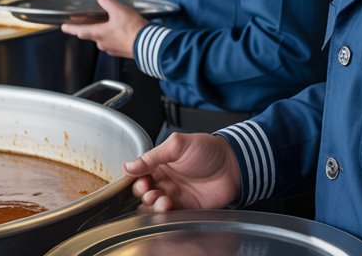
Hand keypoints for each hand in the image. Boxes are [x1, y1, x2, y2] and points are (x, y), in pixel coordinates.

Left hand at [60, 0, 146, 57]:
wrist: (149, 44)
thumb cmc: (133, 30)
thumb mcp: (119, 10)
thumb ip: (107, 2)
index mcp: (99, 34)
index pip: (80, 31)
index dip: (71, 28)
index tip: (64, 27)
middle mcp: (103, 43)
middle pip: (92, 34)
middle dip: (90, 28)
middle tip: (89, 22)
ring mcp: (112, 49)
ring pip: (104, 39)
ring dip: (105, 32)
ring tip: (112, 23)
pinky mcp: (122, 51)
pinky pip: (114, 42)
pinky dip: (115, 36)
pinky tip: (122, 30)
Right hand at [124, 132, 240, 211]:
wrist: (233, 164)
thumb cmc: (208, 149)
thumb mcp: (177, 145)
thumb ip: (152, 156)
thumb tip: (128, 166)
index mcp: (161, 164)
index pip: (140, 175)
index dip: (137, 180)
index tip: (141, 180)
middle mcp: (166, 181)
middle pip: (144, 193)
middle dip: (144, 194)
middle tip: (152, 191)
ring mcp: (176, 196)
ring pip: (154, 206)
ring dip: (153, 205)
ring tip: (163, 199)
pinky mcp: (186, 209)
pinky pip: (170, 216)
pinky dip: (165, 214)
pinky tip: (170, 206)